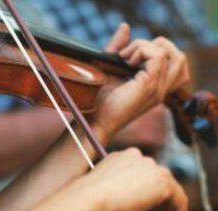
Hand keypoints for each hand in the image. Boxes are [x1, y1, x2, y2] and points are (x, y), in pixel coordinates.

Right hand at [82, 148, 187, 210]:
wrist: (92, 199)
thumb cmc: (95, 202)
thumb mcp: (111, 196)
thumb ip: (130, 198)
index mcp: (120, 158)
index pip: (140, 175)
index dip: (145, 196)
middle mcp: (136, 156)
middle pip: (155, 180)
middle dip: (158, 204)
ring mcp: (150, 165)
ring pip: (168, 189)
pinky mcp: (162, 179)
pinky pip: (178, 199)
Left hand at [90, 23, 189, 139]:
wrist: (94, 120)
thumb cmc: (99, 99)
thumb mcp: (110, 67)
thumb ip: (118, 47)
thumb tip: (126, 26)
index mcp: (156, 87)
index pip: (176, 63)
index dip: (154, 50)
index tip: (125, 56)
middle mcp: (161, 89)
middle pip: (180, 58)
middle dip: (156, 45)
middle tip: (129, 55)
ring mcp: (158, 89)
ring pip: (174, 55)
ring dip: (148, 47)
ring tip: (127, 58)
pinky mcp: (149, 87)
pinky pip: (158, 57)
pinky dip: (141, 50)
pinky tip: (125, 60)